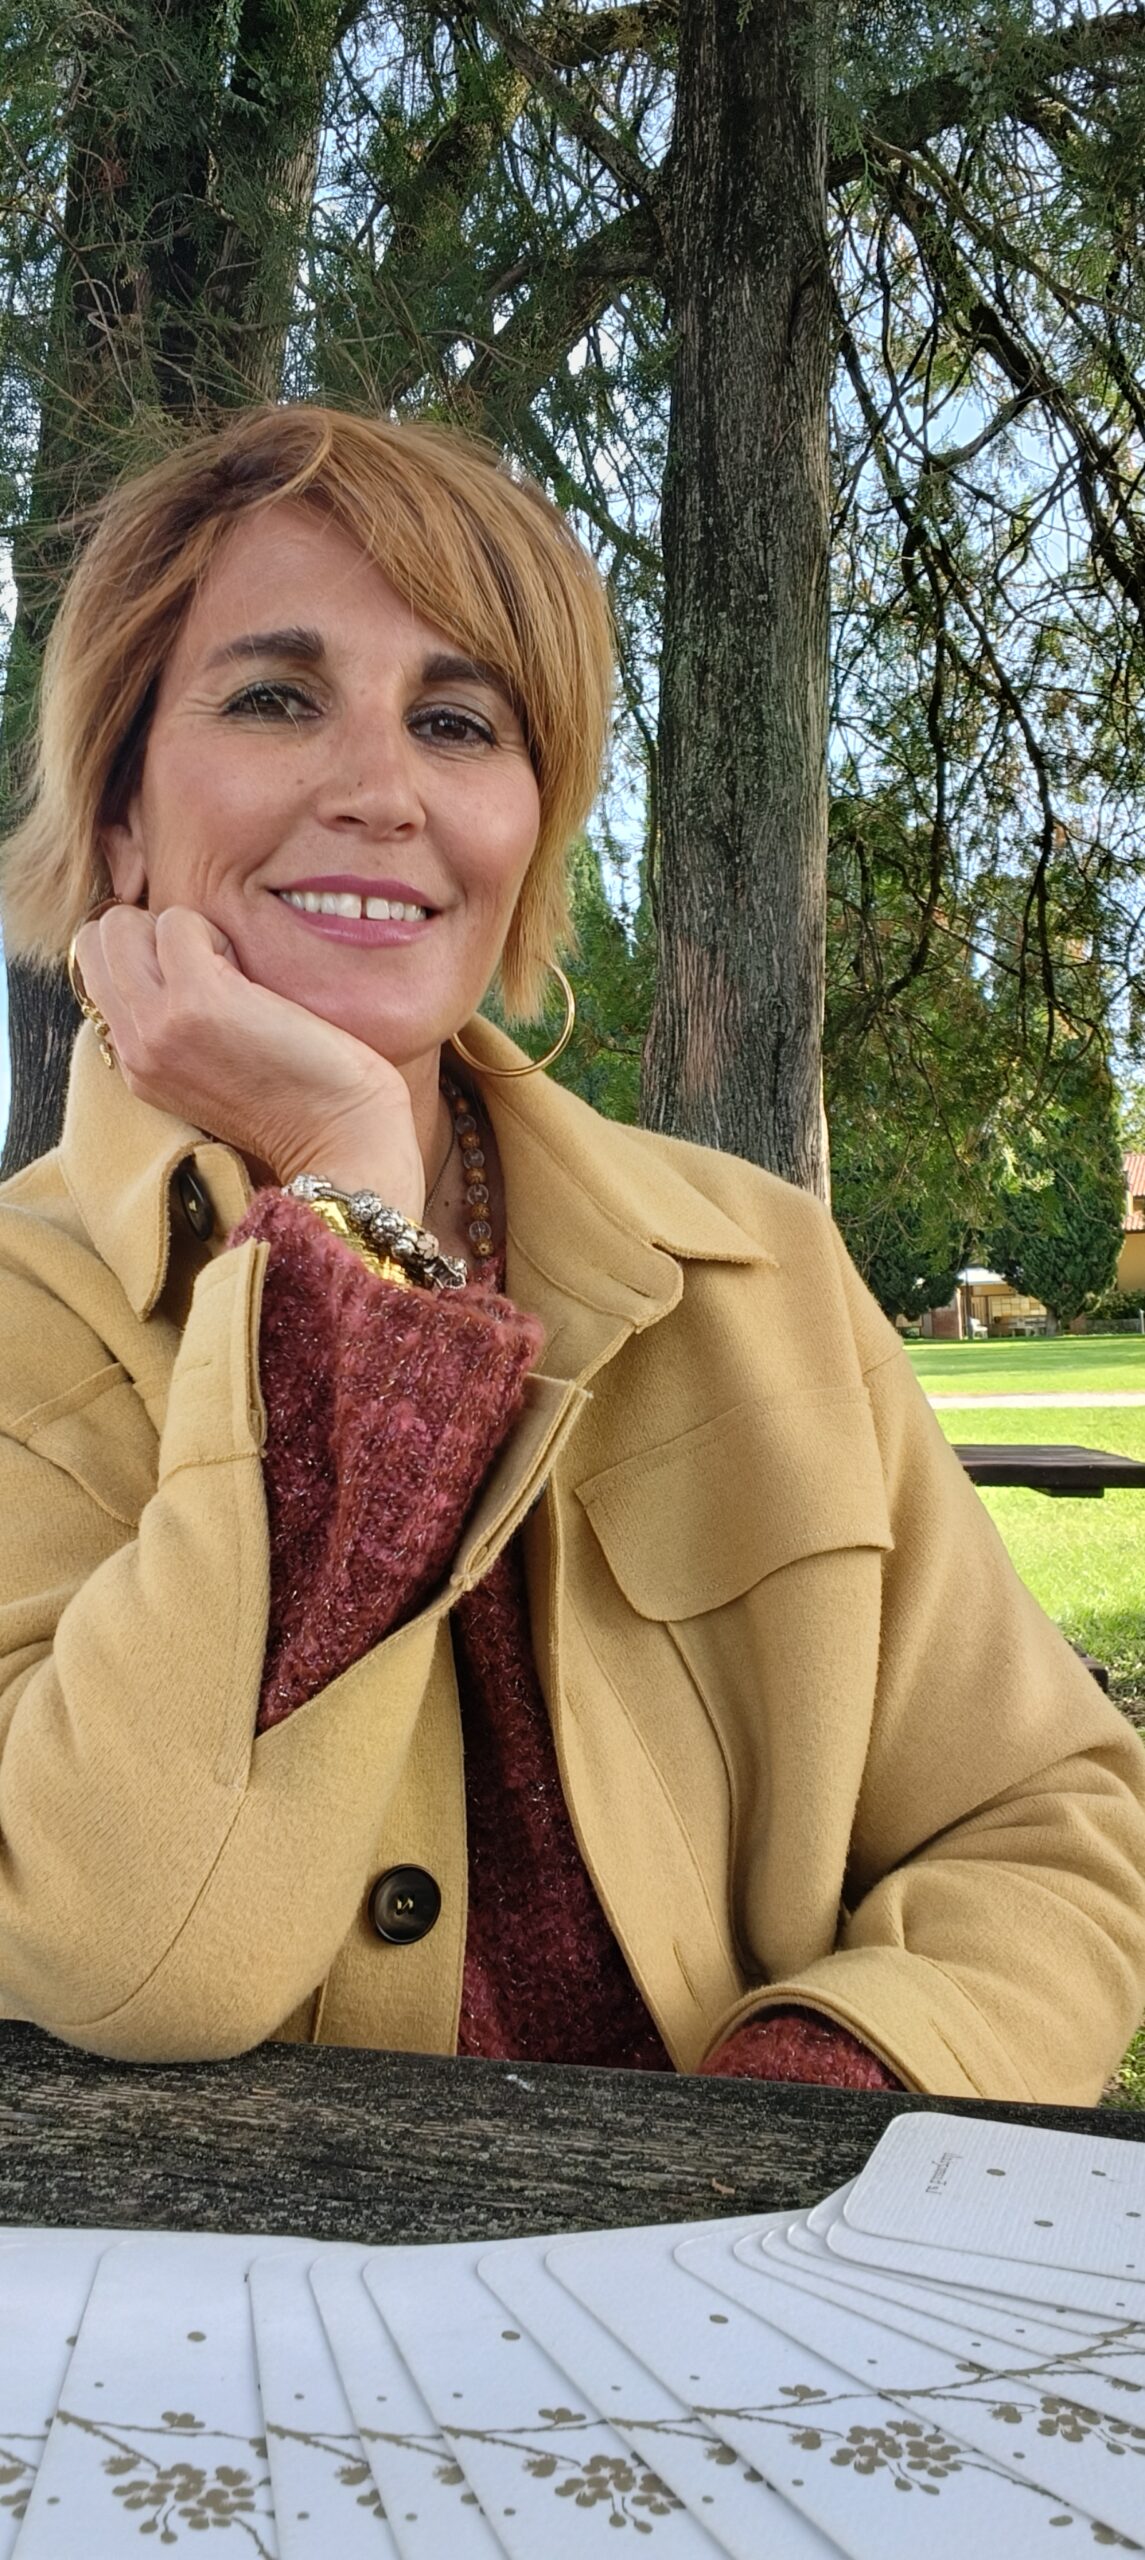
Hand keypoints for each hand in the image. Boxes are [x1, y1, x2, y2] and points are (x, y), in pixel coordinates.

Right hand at [73, 904, 426, 1214]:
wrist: (341, 1143)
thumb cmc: (301, 1104)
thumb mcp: (210, 1076)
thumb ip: (175, 1032)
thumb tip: (175, 966)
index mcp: (136, 1063)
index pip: (97, 971)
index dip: (142, 951)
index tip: (193, 971)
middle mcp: (135, 1046)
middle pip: (97, 940)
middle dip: (150, 930)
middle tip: (207, 962)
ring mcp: (159, 1024)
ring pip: (123, 925)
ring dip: (182, 929)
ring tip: (229, 969)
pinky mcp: (198, 1000)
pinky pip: (178, 923)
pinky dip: (215, 930)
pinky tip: (249, 973)